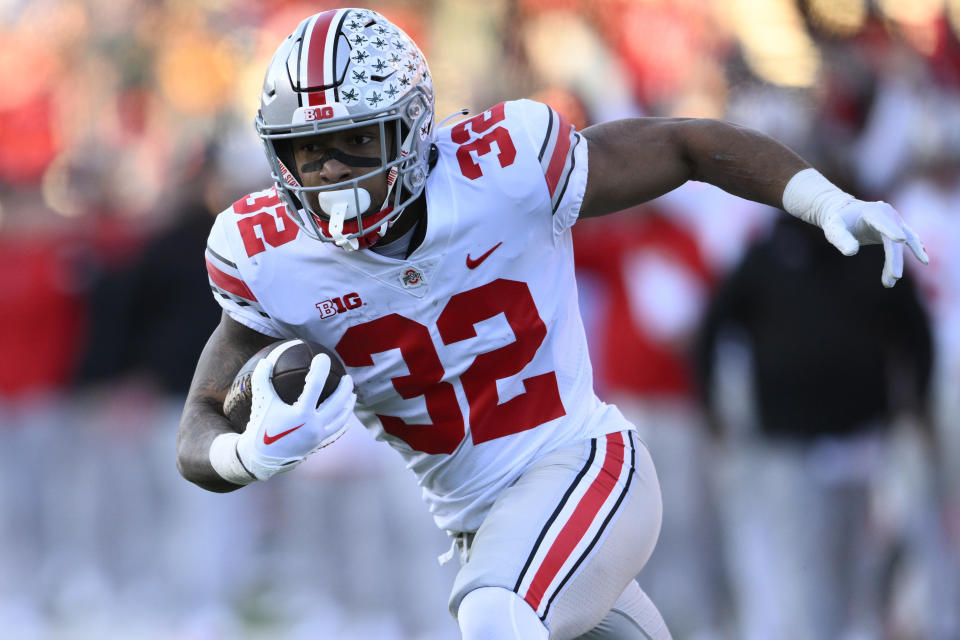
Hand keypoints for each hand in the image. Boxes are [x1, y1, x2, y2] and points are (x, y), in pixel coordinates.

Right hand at [236, 340, 355, 480]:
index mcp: (301, 414)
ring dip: (348, 406)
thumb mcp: (260, 402)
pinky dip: (342, 424)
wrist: (259, 458)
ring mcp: (318, 437)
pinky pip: (335, 433)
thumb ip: (261, 379)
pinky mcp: (317, 445)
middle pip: (337, 403)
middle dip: (345, 388)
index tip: (323, 357)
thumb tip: (264, 360)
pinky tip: (346, 419)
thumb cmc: (260, 427)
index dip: (320, 368)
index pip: (316, 385)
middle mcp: (314, 426)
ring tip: (352, 395)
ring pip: (340, 419)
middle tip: (347, 377)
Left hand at [819, 199, 928, 287]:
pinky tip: (924, 260)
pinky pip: (907, 242)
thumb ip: (841, 239)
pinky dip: (914, 251)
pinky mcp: (898, 229)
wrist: (846, 212)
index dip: (891, 231)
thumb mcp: (833, 229)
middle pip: (894, 239)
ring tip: (891, 282)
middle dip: (895, 259)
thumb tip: (852, 252)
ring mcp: (895, 222)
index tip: (900, 240)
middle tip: (894, 277)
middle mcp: (888, 215)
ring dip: (898, 262)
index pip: (883, 222)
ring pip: (903, 243)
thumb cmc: (838, 220)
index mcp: (872, 211)